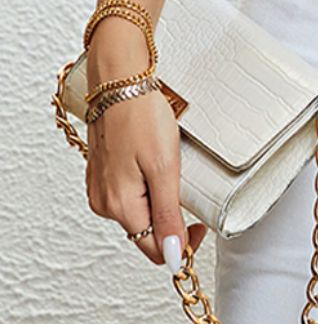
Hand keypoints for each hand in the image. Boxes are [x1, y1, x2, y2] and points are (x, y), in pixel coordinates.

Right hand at [86, 85, 206, 268]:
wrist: (120, 80)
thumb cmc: (141, 115)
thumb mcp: (164, 167)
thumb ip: (167, 214)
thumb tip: (173, 255)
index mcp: (120, 206)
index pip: (155, 247)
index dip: (182, 242)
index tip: (200, 223)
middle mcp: (104, 203)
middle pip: (145, 230)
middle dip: (169, 217)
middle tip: (185, 182)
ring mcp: (100, 187)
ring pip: (137, 210)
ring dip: (156, 199)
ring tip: (167, 165)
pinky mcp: (101, 172)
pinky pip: (128, 192)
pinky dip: (144, 184)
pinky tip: (150, 160)